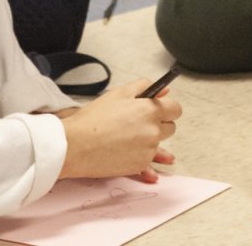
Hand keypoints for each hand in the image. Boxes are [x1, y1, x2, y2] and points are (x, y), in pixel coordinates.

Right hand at [59, 77, 180, 181]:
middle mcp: (154, 130)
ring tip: (127, 138)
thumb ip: (144, 87)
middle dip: (158, 124)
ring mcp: (148, 150)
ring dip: (148, 141)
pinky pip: (149, 161)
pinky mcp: (140, 165)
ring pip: (158, 145)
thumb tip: (165, 90)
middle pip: (170, 128)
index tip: (159, 109)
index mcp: (150, 110)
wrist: (75, 145)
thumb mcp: (118, 93)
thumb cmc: (93, 119)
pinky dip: (141, 157)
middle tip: (137, 123)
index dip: (167, 108)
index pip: (175, 109)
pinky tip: (127, 152)